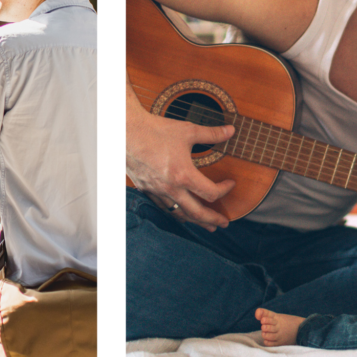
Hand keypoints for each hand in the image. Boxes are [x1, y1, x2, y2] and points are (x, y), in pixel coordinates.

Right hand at [127, 82, 234, 231]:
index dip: (225, 190)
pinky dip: (175, 213)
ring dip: (195, 221)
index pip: (211, 193)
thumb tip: (231, 130)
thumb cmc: (155, 130)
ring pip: (179, 213)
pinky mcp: (145, 189)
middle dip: (212, 220)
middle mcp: (170, 188)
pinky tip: (180, 213)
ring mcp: (157, 191)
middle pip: (196, 213)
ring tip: (206, 225)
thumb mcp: (188, 130)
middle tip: (224, 223)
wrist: (126, 131)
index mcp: (183, 175)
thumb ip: (212, 134)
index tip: (230, 184)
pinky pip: (163, 208)